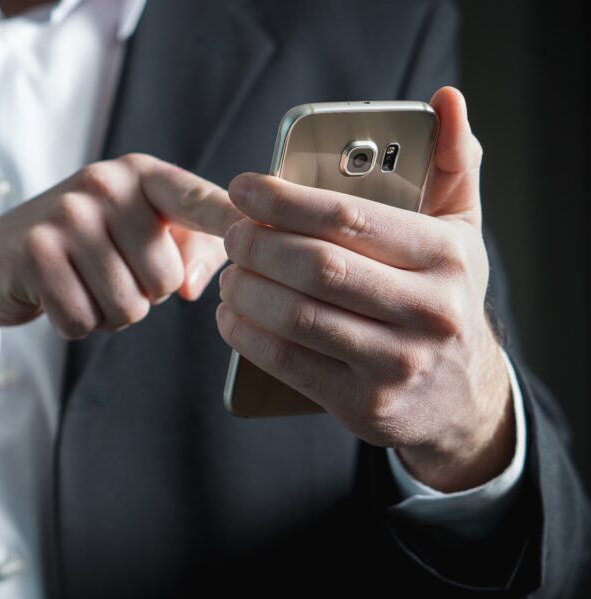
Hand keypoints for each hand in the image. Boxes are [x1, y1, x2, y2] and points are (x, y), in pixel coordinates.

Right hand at [0, 153, 241, 369]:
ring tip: (81, 285)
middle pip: (164, 277)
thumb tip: (193, 285)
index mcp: (138, 174)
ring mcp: (67, 215)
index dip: (234, 222)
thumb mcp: (132, 234)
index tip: (265, 232)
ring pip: (128, 306)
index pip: (198, 200)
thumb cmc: (75, 250)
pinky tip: (56, 297)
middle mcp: (104, 184)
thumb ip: (185, 249)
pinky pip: (85, 320)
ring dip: (108, 314)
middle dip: (141, 295)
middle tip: (105, 274)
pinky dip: (75, 324)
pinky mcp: (36, 253)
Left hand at [217, 87, 514, 491]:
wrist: (461, 399)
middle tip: (230, 232)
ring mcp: (395, 364)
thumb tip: (445, 100)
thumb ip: (453, 164)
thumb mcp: (461, 230)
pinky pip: (287, 363)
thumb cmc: (446, 297)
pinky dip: (246, 335)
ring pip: (295, 316)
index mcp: (447, 257)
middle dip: (256, 244)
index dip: (283, 200)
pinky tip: (231, 316)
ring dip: (244, 290)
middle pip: (315, 268)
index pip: (349, 219)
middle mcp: (428, 312)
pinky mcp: (363, 405)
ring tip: (228, 273)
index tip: (243, 188)